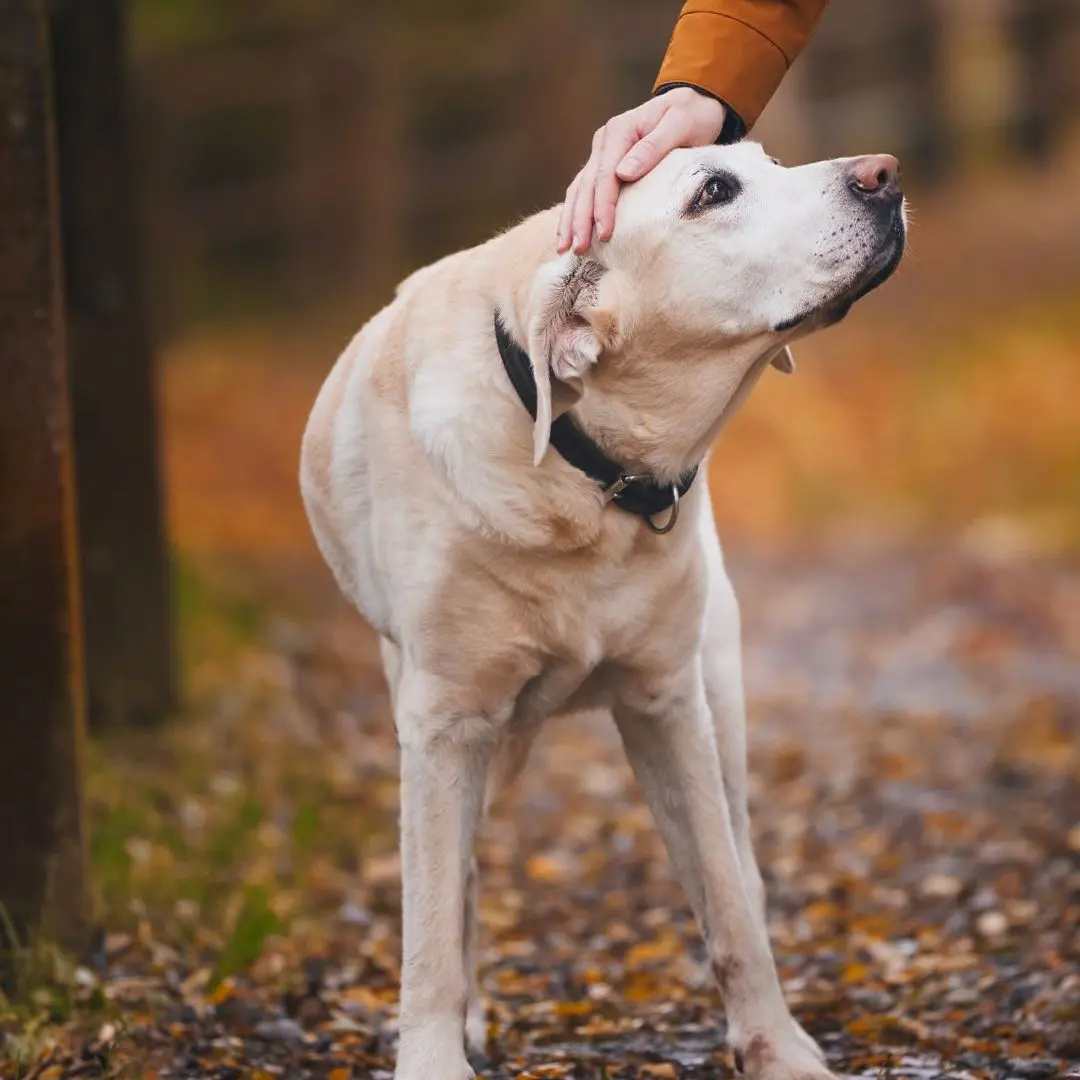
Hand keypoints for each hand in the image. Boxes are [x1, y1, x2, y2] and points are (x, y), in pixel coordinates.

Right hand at [556, 87, 725, 254]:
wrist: (693, 103)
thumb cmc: (691, 115)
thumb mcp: (679, 124)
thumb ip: (652, 147)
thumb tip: (623, 173)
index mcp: (619, 130)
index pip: (604, 176)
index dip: (602, 207)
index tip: (604, 234)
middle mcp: (604, 141)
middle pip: (586, 186)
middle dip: (580, 220)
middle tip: (578, 249)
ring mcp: (602, 152)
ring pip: (579, 189)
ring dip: (571, 220)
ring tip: (565, 248)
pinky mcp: (604, 163)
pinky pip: (584, 190)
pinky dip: (575, 211)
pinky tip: (570, 232)